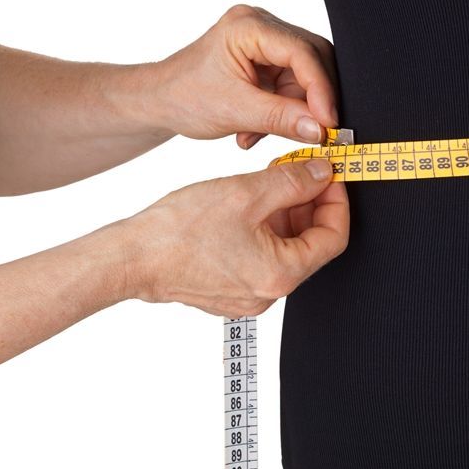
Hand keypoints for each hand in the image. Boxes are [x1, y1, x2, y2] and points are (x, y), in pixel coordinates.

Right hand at [119, 157, 348, 317]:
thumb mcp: (247, 193)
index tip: (331, 176)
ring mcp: (249, 296)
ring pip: (286, 250)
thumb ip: (293, 182)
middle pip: (311, 245)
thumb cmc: (180, 231)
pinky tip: (253, 203)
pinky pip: (263, 258)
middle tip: (303, 172)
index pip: (333, 238)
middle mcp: (270, 294)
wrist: (132, 257)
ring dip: (288, 214)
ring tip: (274, 181)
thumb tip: (323, 173)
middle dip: (311, 205)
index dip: (337, 202)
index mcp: (281, 275)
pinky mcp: (231, 291)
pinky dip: (267, 230)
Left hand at [149, 4, 339, 149]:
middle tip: (317, 131)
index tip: (328, 122)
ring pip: (306, 75)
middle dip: (313, 99)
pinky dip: (284, 110)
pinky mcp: (268, 58)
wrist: (159, 101)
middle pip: (312, 59)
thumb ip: (281, 119)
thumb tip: (320, 130)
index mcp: (248, 26)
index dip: (320, 88)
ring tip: (262, 132)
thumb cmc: (183, 97)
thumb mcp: (234, 111)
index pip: (302, 52)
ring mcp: (266, 40)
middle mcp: (261, 25)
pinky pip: (293, 84)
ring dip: (294, 109)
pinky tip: (260, 126)